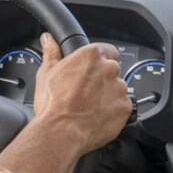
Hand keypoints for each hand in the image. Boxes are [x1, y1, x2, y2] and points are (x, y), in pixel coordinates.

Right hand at [29, 33, 130, 150]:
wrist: (62, 132)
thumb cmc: (54, 105)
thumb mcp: (47, 74)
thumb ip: (52, 53)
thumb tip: (49, 40)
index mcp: (91, 56)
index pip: (107, 50)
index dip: (99, 60)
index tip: (92, 69)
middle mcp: (109, 69)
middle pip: (112, 70)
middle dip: (103, 79)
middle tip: (87, 91)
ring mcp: (120, 88)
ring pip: (118, 88)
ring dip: (109, 95)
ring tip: (91, 106)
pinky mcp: (126, 107)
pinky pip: (123, 105)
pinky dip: (114, 110)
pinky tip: (98, 115)